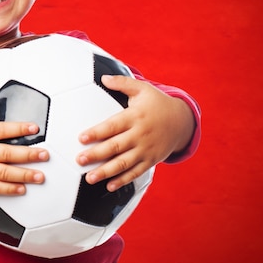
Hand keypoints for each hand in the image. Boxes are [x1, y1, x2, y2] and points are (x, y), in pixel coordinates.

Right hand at [0, 91, 48, 194]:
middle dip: (29, 154)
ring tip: (40, 175)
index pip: (2, 129)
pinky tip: (22, 188)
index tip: (34, 128)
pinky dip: (9, 189)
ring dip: (24, 174)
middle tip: (45, 154)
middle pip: (7, 153)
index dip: (20, 128)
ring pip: (4, 172)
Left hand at [77, 75, 194, 190]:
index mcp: (135, 117)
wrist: (182, 122)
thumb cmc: (157, 104)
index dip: (96, 132)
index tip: (81, 138)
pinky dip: (123, 180)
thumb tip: (104, 77)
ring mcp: (146, 150)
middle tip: (80, 160)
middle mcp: (140, 135)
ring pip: (124, 163)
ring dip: (106, 172)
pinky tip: (109, 186)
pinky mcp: (150, 161)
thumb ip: (122, 83)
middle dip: (96, 154)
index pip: (112, 126)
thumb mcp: (142, 89)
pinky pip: (135, 172)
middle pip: (115, 146)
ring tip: (90, 178)